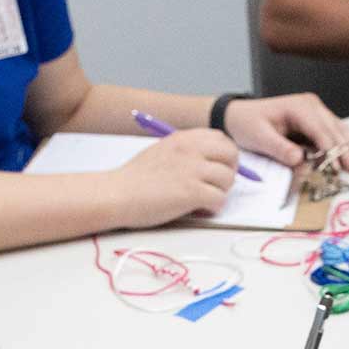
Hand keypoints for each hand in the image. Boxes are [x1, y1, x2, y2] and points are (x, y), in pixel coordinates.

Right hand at [108, 129, 238, 226]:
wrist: (116, 194)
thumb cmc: (134, 179)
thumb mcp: (161, 152)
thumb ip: (185, 152)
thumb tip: (208, 164)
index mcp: (184, 138)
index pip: (222, 139)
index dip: (224, 156)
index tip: (216, 169)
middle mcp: (191, 149)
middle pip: (232, 155)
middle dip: (229, 172)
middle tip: (216, 186)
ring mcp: (193, 170)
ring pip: (228, 180)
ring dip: (220, 192)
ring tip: (203, 200)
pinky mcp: (192, 192)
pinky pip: (220, 200)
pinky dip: (213, 208)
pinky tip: (199, 210)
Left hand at [222, 93, 348, 172]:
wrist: (237, 115)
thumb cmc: (247, 123)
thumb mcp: (258, 137)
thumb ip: (279, 148)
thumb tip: (300, 160)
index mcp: (299, 107)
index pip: (321, 131)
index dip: (332, 150)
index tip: (341, 166)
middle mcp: (311, 106)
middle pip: (334, 130)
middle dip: (347, 150)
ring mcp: (315, 111)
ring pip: (339, 129)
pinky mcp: (314, 120)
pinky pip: (334, 131)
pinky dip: (346, 142)